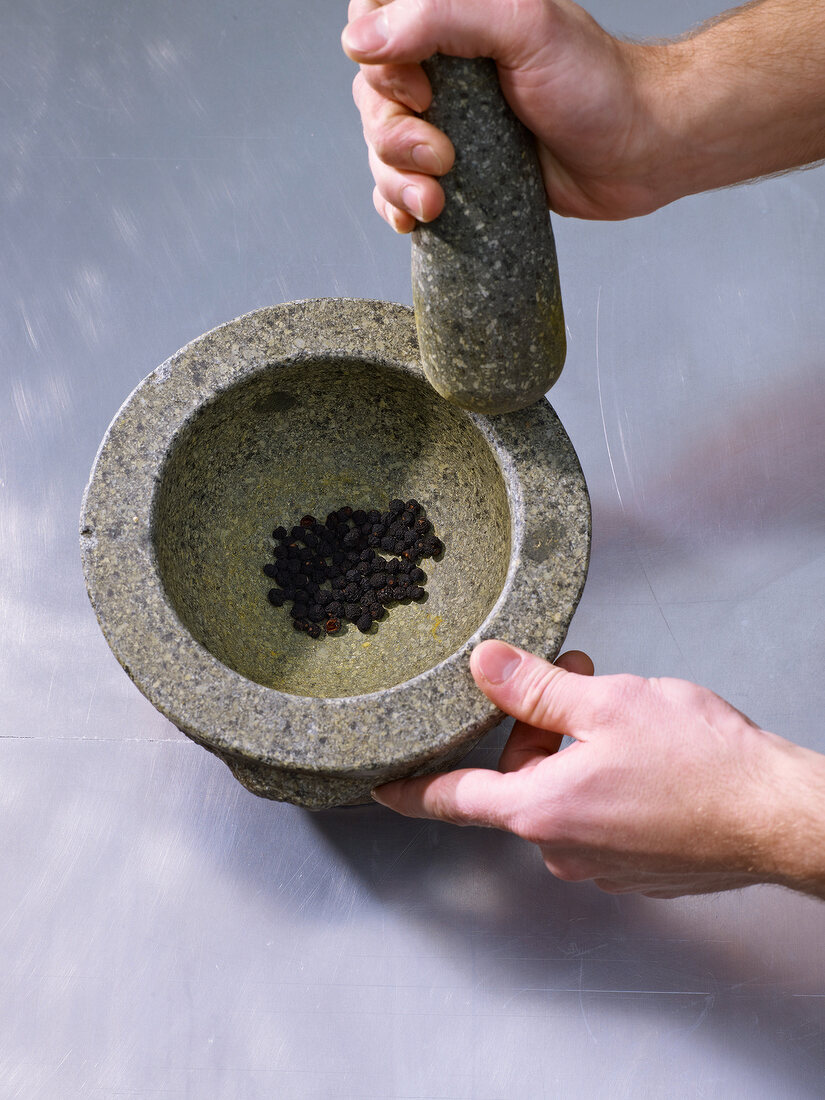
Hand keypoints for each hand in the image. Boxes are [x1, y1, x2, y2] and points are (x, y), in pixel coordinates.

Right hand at [343, 0, 824, 232]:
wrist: (637, 153)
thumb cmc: (595, 83)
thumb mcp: (523, 25)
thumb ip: (442, 15)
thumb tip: (362, 37)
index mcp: (454, 18)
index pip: (373, 23)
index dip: (380, 63)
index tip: (422, 91)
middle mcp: (445, 68)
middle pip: (372, 97)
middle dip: (393, 136)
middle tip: (441, 154)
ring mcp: (449, 123)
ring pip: (382, 148)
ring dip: (396, 179)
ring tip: (438, 199)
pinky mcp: (458, 173)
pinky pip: (401, 188)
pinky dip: (398, 206)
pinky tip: (417, 218)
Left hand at [373, 640, 824, 898]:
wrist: (777, 816)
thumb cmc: (703, 765)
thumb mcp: (607, 704)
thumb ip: (534, 687)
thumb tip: (485, 667)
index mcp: (541, 809)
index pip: (451, 798)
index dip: (409, 789)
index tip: (380, 787)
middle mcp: (562, 847)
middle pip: (516, 781)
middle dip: (533, 728)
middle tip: (573, 685)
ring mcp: (600, 865)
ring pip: (559, 795)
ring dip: (572, 751)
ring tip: (618, 714)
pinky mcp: (633, 869)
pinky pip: (595, 817)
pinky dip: (601, 782)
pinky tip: (642, 756)